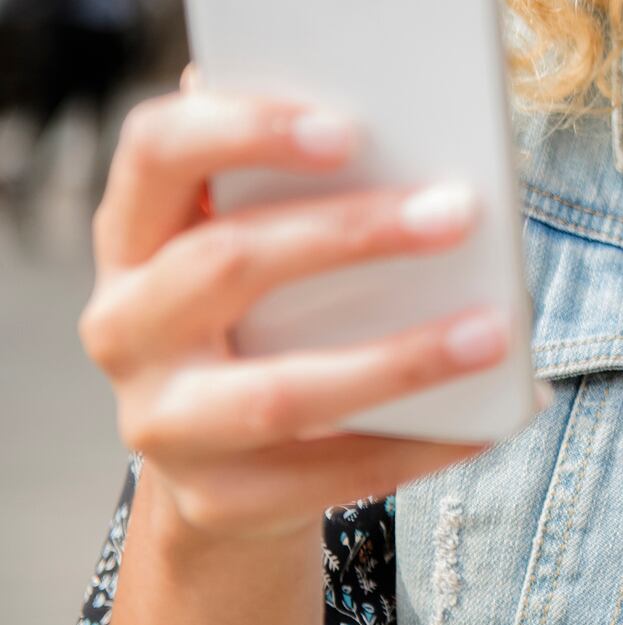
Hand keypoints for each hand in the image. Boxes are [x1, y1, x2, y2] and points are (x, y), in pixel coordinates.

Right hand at [78, 65, 507, 541]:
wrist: (225, 461)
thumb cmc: (268, 310)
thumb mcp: (261, 238)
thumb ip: (306, 182)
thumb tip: (418, 124)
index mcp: (136, 234)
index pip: (158, 151)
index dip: (244, 128)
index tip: (349, 127)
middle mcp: (126, 324)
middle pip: (225, 262)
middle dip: (351, 234)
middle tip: (459, 211)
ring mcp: (161, 422)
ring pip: (279, 393)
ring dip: (400, 360)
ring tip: (494, 332)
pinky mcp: (216, 501)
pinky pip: (330, 475)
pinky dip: (421, 444)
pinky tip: (489, 420)